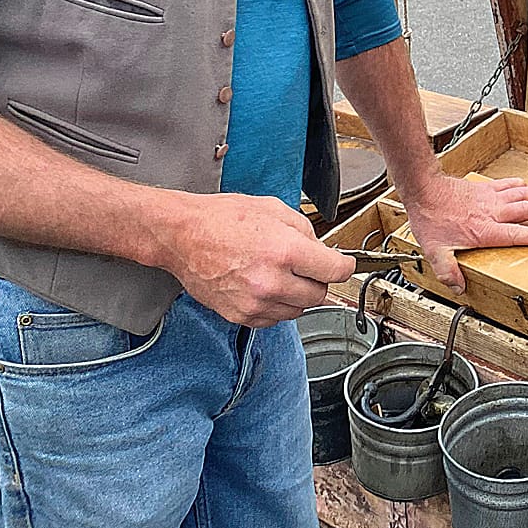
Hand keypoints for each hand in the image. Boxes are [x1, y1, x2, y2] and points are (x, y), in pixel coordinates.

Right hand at [158, 191, 356, 326]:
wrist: (182, 235)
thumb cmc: (222, 218)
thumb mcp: (274, 209)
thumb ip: (305, 231)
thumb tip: (322, 251)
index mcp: (286, 251)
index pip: (335, 271)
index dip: (344, 265)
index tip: (343, 264)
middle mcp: (272, 282)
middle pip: (319, 295)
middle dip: (318, 280)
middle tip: (306, 266)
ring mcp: (255, 303)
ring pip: (298, 310)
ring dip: (297, 295)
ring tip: (280, 273)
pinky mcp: (240, 316)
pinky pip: (274, 319)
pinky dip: (277, 306)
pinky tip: (265, 286)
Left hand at [400, 174, 527, 291]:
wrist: (425, 190)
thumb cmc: (430, 218)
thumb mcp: (435, 251)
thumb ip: (448, 271)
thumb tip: (458, 287)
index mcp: (485, 230)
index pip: (516, 234)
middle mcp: (492, 212)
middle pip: (527, 211)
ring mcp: (490, 197)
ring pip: (523, 194)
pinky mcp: (485, 187)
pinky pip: (508, 184)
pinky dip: (521, 185)